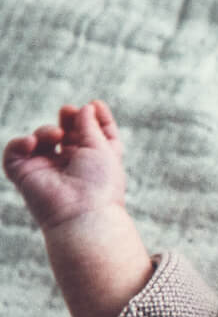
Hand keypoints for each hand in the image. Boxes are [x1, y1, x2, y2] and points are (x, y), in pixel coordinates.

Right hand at [4, 100, 128, 229]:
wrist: (81, 213)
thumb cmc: (100, 182)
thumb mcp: (103, 148)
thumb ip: (90, 125)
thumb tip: (87, 107)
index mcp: (94, 160)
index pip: (93, 135)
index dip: (94, 118)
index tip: (95, 103)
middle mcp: (71, 164)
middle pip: (67, 133)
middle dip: (68, 118)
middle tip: (68, 111)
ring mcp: (46, 169)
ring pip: (41, 138)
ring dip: (47, 130)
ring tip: (56, 135)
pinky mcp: (24, 175)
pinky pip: (14, 152)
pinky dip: (21, 142)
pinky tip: (32, 142)